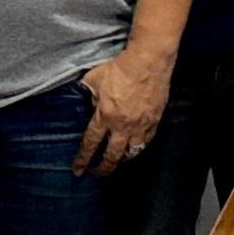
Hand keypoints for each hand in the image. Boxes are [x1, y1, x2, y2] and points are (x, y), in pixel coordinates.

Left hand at [75, 50, 170, 175]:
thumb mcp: (95, 78)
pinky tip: (136, 145)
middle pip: (112, 155)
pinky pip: (147, 140)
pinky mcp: (154, 120)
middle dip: (103, 168)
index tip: (79, 170)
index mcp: (105, 116)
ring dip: (122, 159)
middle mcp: (122, 125)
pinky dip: (140, 146)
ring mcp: (140, 125)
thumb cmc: (121, 67)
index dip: (83, 159)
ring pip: (131, 152)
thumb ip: (88, 92)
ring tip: (117, 161)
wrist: (148, 61)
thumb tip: (86, 98)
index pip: (91, 144)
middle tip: (97, 173)